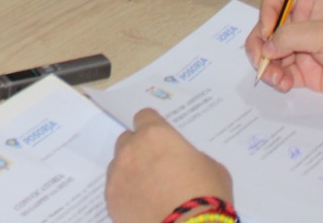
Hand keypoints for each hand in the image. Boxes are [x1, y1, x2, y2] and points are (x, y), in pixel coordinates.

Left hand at [105, 108, 232, 222]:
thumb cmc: (206, 195)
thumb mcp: (211, 167)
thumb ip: (190, 157)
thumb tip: (183, 164)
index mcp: (156, 135)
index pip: (145, 117)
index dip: (153, 127)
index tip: (161, 139)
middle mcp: (131, 150)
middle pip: (128, 140)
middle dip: (139, 149)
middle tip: (157, 167)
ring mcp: (118, 175)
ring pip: (119, 165)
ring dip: (131, 171)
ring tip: (149, 191)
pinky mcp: (111, 200)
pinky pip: (116, 190)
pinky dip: (126, 195)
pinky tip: (143, 207)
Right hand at [246, 0, 322, 104]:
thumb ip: (290, 36)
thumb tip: (265, 47)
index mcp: (311, 3)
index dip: (267, 11)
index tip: (269, 30)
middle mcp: (304, 23)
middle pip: (268, 27)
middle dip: (260, 44)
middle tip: (260, 61)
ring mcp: (304, 48)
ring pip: (271, 52)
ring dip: (267, 65)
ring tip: (276, 78)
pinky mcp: (307, 72)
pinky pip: (282, 73)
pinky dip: (277, 78)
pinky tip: (285, 84)